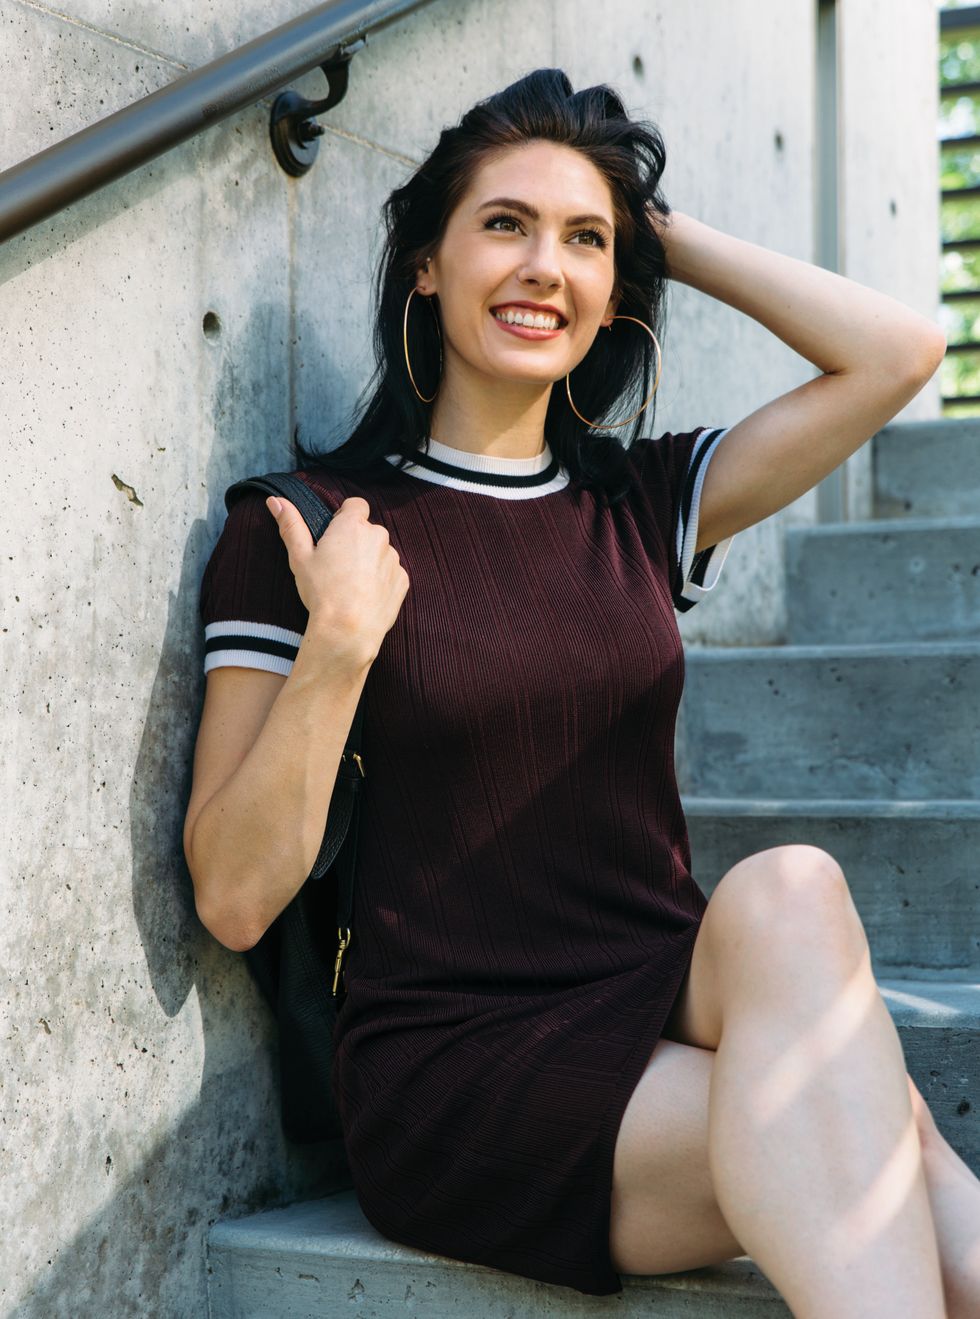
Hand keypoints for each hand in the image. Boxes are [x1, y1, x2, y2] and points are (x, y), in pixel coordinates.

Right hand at [266, 494, 409, 667]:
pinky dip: (381, 580)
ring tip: (351, 584)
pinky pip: (391, 573)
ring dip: (370, 561)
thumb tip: (276, 500)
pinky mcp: (402, 580)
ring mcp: (393, 559)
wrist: (347, 630)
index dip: (345, 517)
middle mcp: (378, 537)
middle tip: (337, 566)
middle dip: (356, 541)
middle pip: (368, 530)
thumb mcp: (300, 557)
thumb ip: (291, 525)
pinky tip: (365, 596)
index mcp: (353, 526)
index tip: (334, 536)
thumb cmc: (322, 592)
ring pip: (380, 552)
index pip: (356, 505)